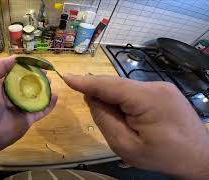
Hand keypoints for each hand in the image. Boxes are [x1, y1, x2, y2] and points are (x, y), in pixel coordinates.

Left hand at [0, 56, 57, 150]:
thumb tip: (16, 58)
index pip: (14, 72)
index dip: (25, 66)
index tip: (36, 61)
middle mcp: (9, 95)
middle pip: (26, 83)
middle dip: (37, 77)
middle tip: (47, 71)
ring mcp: (19, 108)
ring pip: (35, 96)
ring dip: (44, 89)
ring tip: (52, 81)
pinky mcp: (26, 119)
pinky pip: (40, 111)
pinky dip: (48, 105)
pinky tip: (56, 96)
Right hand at [64, 74, 208, 178]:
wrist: (200, 157)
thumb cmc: (163, 156)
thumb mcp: (127, 146)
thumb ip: (105, 120)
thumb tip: (91, 98)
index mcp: (148, 99)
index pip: (109, 85)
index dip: (86, 81)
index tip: (65, 77)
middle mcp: (155, 86)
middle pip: (117, 85)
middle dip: (99, 93)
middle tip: (90, 108)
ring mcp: (162, 86)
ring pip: (125, 88)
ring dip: (112, 99)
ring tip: (116, 121)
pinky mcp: (164, 91)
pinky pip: (135, 91)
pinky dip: (123, 100)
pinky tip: (126, 116)